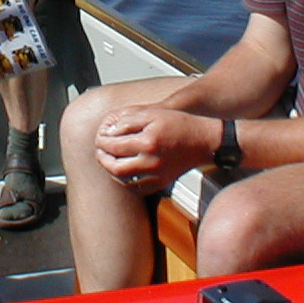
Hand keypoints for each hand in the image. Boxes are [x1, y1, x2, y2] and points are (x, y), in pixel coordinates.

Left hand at [93, 105, 218, 193]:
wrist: (204, 141)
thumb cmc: (181, 124)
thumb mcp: (153, 113)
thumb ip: (129, 121)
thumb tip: (110, 131)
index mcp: (148, 142)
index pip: (114, 146)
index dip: (102, 142)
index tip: (99, 138)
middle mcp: (151, 162)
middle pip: (115, 167)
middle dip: (102, 159)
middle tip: (100, 151)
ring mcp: (156, 175)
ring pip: (124, 180)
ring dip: (111, 171)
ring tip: (109, 160)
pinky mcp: (161, 183)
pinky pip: (137, 189)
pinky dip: (126, 182)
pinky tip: (124, 172)